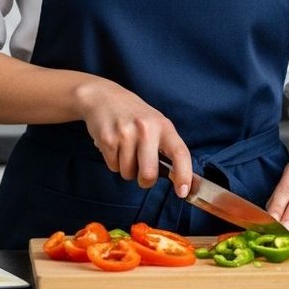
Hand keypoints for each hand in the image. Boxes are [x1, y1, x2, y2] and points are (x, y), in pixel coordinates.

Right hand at [76, 77, 192, 194]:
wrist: (103, 97)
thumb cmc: (134, 115)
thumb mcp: (156, 124)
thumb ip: (167, 148)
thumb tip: (181, 180)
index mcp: (164, 126)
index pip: (179, 153)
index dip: (184, 174)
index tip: (183, 191)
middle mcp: (146, 129)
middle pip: (149, 173)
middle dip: (145, 181)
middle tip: (143, 173)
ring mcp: (126, 134)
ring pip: (128, 173)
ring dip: (127, 169)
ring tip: (125, 149)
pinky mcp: (108, 139)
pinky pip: (113, 167)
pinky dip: (113, 162)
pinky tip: (114, 146)